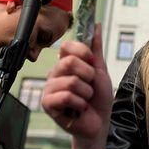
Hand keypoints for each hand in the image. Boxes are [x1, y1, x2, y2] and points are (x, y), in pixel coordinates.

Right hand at [41, 23, 112, 148]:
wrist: (99, 122)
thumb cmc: (98, 98)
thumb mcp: (100, 70)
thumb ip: (96, 49)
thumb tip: (96, 25)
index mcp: (65, 63)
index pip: (67, 46)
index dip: (82, 52)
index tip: (91, 63)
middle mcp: (55, 73)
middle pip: (69, 62)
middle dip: (87, 75)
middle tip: (90, 85)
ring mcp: (50, 88)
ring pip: (71, 81)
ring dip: (86, 92)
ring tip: (85, 99)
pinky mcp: (48, 104)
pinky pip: (65, 96)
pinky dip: (79, 103)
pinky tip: (79, 108)